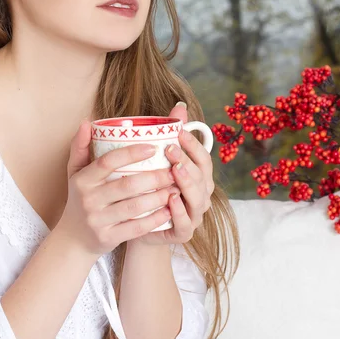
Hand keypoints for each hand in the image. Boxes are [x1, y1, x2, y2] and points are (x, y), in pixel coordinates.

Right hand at [57, 121, 176, 257]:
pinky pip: (136, 228)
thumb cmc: (80, 198)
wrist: (73, 238)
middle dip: (154, 177)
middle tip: (174, 169)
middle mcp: (89, 199)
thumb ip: (81, 147)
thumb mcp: (75, 172)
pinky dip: (155, 219)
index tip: (154, 147)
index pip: (108, 162)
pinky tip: (169, 210)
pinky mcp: (109, 237)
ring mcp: (98, 220)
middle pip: (127, 185)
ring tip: (176, 188)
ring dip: (159, 197)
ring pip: (135, 207)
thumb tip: (86, 122)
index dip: (131, 153)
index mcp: (83, 179)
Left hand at [133, 102, 214, 245]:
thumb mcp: (156, 161)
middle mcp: (201, 195)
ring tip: (175, 170)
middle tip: (171, 149)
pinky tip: (170, 199)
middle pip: (202, 177)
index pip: (203, 158)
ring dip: (187, 183)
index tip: (179, 131)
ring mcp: (194, 215)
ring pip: (197, 198)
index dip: (194, 145)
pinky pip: (185, 222)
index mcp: (199, 177)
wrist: (135, 225)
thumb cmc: (148, 189)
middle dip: (188, 161)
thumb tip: (179, 105)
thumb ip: (170, 135)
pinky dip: (179, 210)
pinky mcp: (183, 233)